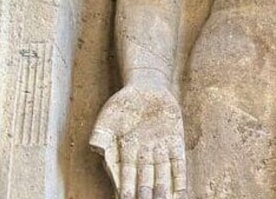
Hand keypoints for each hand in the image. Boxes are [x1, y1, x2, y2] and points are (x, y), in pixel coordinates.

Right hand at [91, 83, 186, 198]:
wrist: (146, 87)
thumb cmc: (123, 104)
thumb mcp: (109, 115)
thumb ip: (101, 132)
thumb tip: (95, 146)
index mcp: (125, 153)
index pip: (125, 174)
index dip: (126, 187)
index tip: (125, 198)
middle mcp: (143, 155)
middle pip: (144, 178)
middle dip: (145, 192)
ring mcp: (160, 149)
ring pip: (162, 173)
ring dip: (162, 188)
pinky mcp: (175, 141)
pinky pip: (178, 161)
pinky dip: (179, 176)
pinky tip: (181, 191)